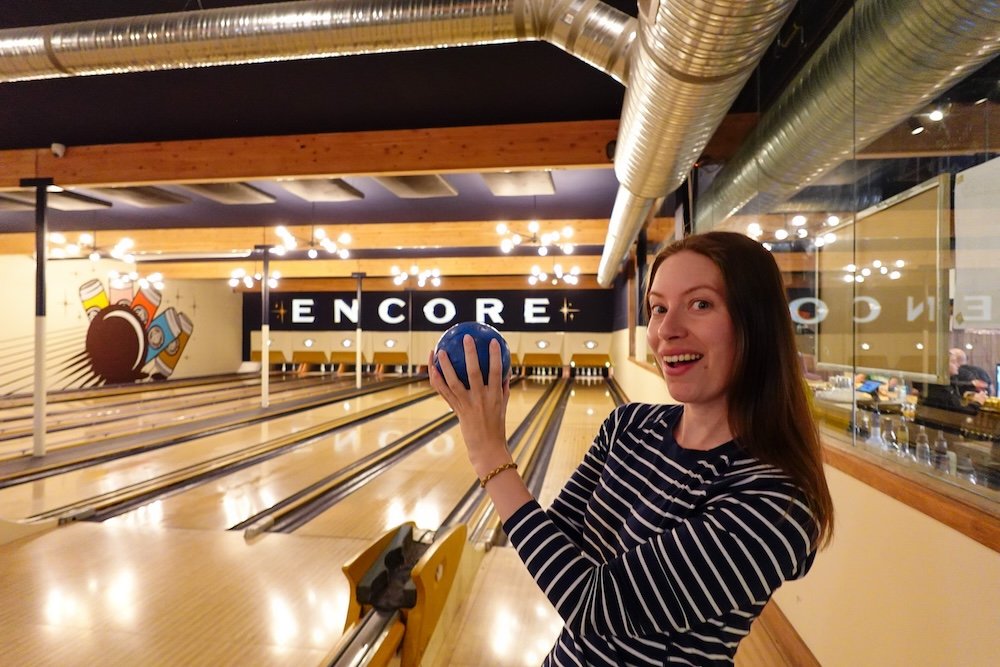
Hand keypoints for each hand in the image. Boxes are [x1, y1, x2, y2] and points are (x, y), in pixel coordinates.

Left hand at [428, 335, 511, 475]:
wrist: (487, 448)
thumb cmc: (497, 426)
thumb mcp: (503, 406)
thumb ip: (503, 388)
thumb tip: (505, 371)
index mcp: (495, 396)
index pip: (496, 372)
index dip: (494, 356)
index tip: (493, 341)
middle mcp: (481, 398)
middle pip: (474, 372)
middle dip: (470, 354)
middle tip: (466, 338)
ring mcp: (467, 404)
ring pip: (454, 382)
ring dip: (446, 365)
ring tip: (439, 351)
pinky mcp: (456, 410)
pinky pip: (444, 392)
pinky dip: (437, 380)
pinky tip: (432, 368)